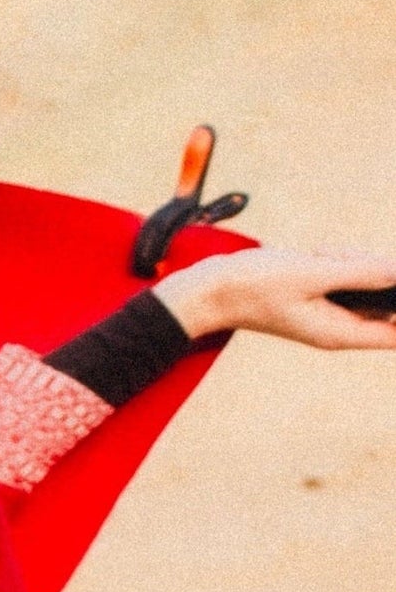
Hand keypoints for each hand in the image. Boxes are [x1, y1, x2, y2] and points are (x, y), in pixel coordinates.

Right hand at [152, 247, 395, 349]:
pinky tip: (311, 256)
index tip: (394, 283)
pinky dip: (334, 261)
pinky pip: (342, 275)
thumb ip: (361, 273)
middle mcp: (336, 328)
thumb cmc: (255, 286)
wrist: (213, 288)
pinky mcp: (315, 296)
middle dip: (376, 274)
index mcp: (339, 333)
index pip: (395, 334)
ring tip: (317, 257)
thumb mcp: (311, 274)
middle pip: (385, 302)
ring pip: (364, 282)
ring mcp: (325, 313)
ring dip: (350, 262)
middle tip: (339, 260)